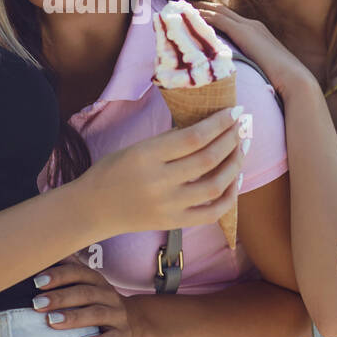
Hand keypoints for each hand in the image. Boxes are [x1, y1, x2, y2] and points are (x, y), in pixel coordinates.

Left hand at [32, 261, 137, 336]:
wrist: (135, 323)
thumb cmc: (100, 302)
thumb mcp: (89, 284)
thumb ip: (70, 269)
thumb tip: (46, 251)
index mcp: (97, 281)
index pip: (78, 273)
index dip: (59, 276)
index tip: (37, 282)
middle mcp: (108, 295)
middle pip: (85, 293)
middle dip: (60, 297)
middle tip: (37, 304)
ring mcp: (117, 315)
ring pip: (97, 314)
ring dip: (74, 317)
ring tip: (52, 321)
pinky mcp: (122, 335)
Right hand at [76, 105, 244, 238]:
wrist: (93, 209)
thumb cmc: (112, 171)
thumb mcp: (136, 147)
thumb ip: (169, 141)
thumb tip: (207, 128)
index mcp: (146, 156)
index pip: (193, 137)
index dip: (219, 123)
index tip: (234, 112)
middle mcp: (159, 182)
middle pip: (208, 158)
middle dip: (231, 139)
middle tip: (242, 126)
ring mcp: (168, 206)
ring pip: (215, 185)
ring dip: (235, 164)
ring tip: (241, 149)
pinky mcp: (173, 223)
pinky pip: (212, 213)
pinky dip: (229, 196)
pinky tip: (235, 180)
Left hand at [193, 0, 318, 98]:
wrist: (294, 80)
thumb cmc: (280, 82)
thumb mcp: (261, 71)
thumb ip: (249, 70)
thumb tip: (239, 80)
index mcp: (257, 33)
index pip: (229, 19)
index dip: (212, 15)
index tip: (195, 15)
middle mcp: (252, 25)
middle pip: (221, 10)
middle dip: (201, 7)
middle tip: (182, 5)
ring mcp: (248, 26)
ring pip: (217, 11)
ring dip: (198, 8)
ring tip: (179, 7)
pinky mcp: (244, 32)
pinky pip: (218, 19)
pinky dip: (202, 16)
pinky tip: (188, 16)